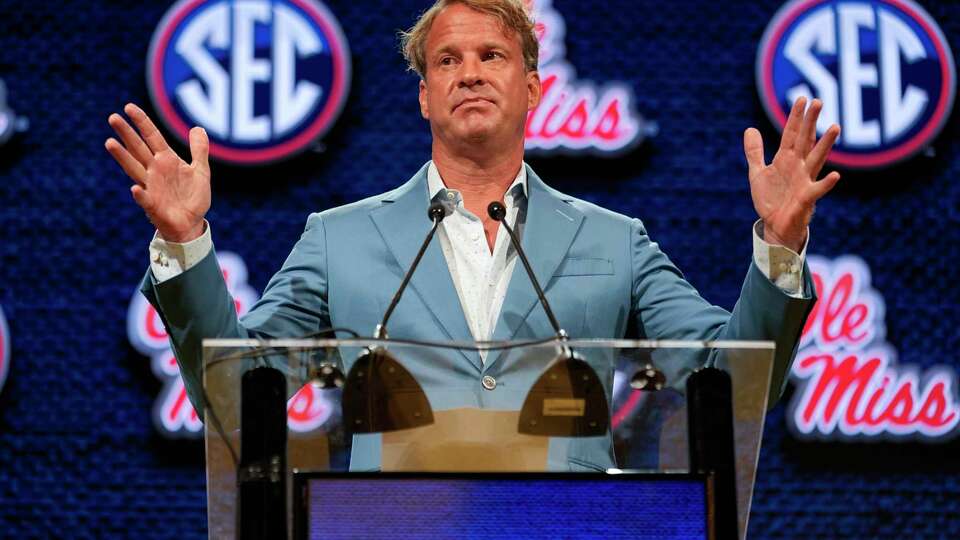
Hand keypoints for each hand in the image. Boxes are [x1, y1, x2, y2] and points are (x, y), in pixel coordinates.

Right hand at [105, 103, 210, 242]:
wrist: (192, 223)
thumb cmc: (193, 197)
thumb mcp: (201, 170)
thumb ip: (199, 150)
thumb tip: (197, 127)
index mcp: (166, 160)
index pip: (152, 137)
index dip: (142, 122)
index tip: (128, 107)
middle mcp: (155, 171)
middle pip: (138, 148)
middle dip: (126, 134)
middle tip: (112, 117)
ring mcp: (152, 187)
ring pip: (134, 169)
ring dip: (122, 157)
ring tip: (109, 143)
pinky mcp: (153, 206)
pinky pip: (145, 199)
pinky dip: (140, 194)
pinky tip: (135, 188)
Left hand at [743, 97, 840, 252]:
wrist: (774, 226)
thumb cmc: (771, 199)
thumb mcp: (758, 173)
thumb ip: (755, 152)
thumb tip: (750, 129)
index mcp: (786, 160)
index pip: (791, 134)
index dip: (795, 118)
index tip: (802, 98)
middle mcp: (798, 167)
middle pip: (805, 140)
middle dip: (811, 122)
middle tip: (819, 101)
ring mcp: (804, 182)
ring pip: (816, 159)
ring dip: (825, 144)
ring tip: (835, 127)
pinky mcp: (806, 199)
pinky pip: (817, 190)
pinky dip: (826, 184)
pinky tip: (836, 175)